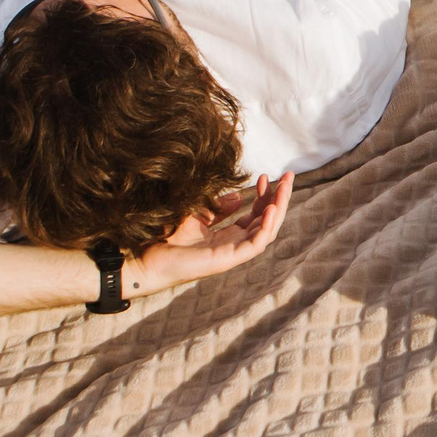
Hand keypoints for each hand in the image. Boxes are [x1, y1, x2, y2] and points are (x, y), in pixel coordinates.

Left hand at [130, 173, 295, 295]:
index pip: (255, 215)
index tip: (265, 176)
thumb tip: (239, 196)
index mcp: (227, 236)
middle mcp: (234, 245)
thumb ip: (217, 207)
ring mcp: (232, 253)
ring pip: (267, 231)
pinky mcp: (228, 260)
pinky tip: (270, 209)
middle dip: (280, 199)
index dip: (264, 196)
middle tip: (290, 177)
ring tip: (285, 187)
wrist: (146, 259)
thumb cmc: (165, 239)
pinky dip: (266, 227)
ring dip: (278, 209)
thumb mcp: (195, 215)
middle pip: (266, 221)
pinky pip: (255, 244)